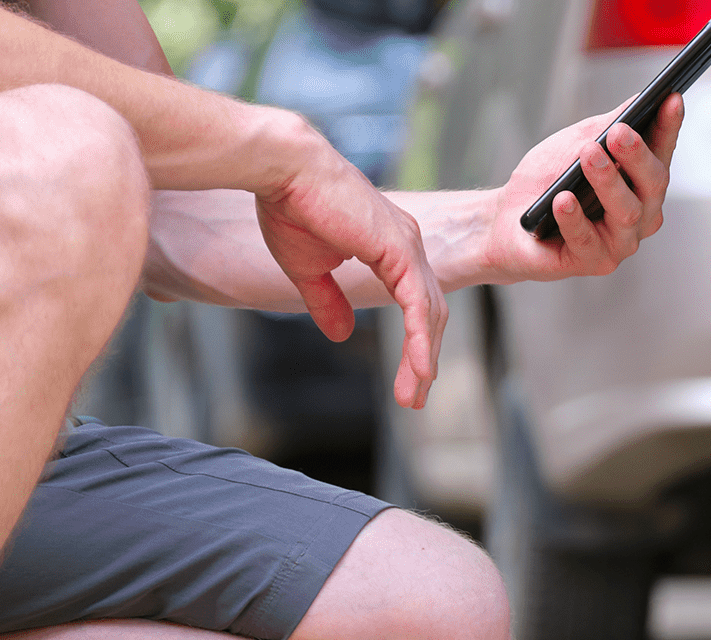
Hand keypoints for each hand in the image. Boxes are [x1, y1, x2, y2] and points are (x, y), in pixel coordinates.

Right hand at [253, 123, 446, 408]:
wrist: (282, 170)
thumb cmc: (290, 207)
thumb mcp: (309, 269)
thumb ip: (328, 301)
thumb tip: (341, 335)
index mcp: (392, 247)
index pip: (414, 303)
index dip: (414, 342)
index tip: (407, 379)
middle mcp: (407, 246)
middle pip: (429, 313)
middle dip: (423, 358)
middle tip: (413, 398)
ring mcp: (407, 246)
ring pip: (428, 313)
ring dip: (422, 359)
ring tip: (413, 395)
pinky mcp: (398, 249)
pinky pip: (417, 304)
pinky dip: (420, 339)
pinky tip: (420, 370)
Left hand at [480, 93, 682, 283]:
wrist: (506, 218)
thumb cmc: (546, 181)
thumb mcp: (576, 143)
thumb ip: (607, 126)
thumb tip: (638, 101)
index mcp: (640, 184)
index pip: (662, 153)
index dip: (669, 127)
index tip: (672, 99)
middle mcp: (640, 214)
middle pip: (653, 185)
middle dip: (638, 156)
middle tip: (619, 133)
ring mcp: (620, 241)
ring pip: (627, 213)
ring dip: (607, 181)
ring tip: (587, 155)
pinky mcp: (594, 261)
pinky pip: (588, 240)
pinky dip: (574, 218)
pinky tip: (562, 200)